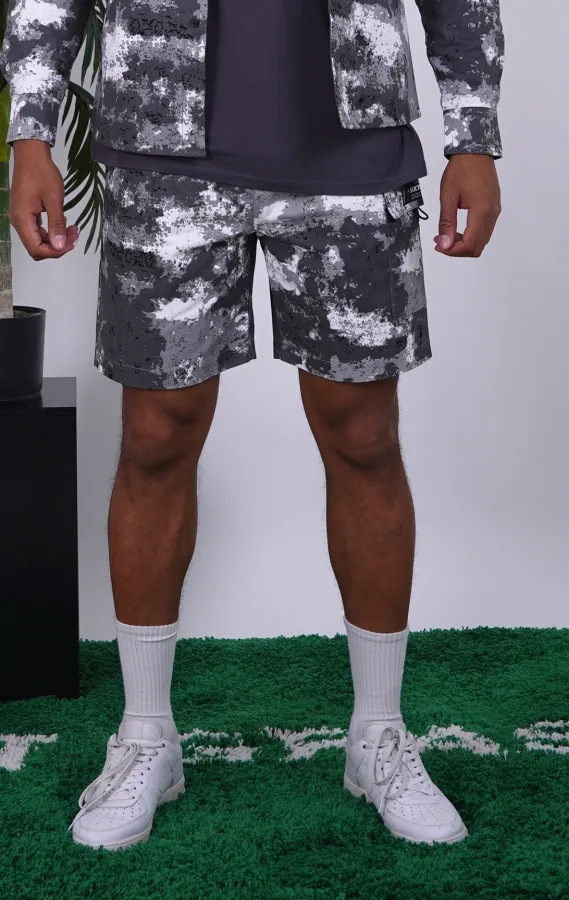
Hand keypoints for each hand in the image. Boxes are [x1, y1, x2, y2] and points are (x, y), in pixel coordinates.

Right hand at [9, 139, 78, 260]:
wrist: (31, 154)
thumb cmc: (42, 173)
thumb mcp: (54, 199)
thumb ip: (56, 225)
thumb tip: (59, 246)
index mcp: (22, 219)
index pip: (36, 249)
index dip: (55, 251)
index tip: (70, 242)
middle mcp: (18, 221)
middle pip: (36, 247)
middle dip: (57, 246)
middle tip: (73, 235)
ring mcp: (20, 217)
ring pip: (38, 240)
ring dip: (56, 239)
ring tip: (71, 229)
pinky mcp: (25, 213)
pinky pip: (37, 230)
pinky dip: (50, 231)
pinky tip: (62, 222)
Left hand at [435, 154, 500, 257]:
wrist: (475, 152)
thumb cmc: (461, 169)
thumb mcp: (448, 197)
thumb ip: (446, 223)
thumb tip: (445, 244)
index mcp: (482, 211)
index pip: (470, 245)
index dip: (453, 251)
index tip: (439, 245)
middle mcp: (492, 214)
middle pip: (477, 247)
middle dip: (458, 250)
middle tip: (441, 242)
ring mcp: (495, 212)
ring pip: (481, 241)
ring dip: (464, 244)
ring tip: (447, 235)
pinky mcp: (494, 209)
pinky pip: (484, 231)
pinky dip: (471, 236)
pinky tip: (457, 229)